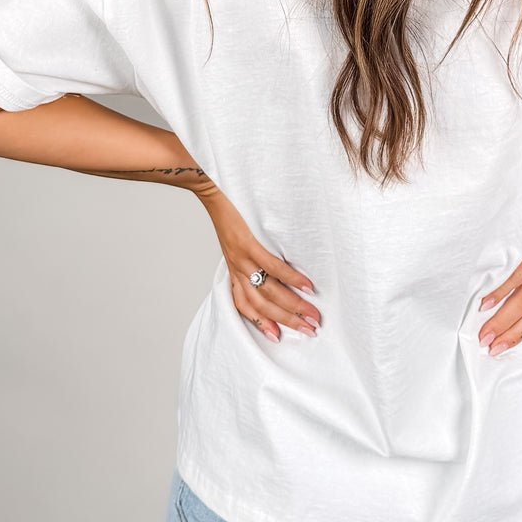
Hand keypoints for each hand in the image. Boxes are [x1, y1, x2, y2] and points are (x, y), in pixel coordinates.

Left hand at [192, 183, 320, 343]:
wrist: (209, 184)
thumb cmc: (228, 209)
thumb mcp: (235, 238)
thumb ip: (251, 253)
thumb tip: (274, 264)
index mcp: (234, 268)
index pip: (244, 305)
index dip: (261, 323)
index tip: (278, 337)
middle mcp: (237, 267)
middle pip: (261, 305)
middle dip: (286, 321)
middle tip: (309, 331)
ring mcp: (242, 257)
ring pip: (268, 292)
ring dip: (292, 307)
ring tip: (312, 316)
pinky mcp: (248, 243)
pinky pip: (272, 267)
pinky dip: (291, 279)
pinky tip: (307, 287)